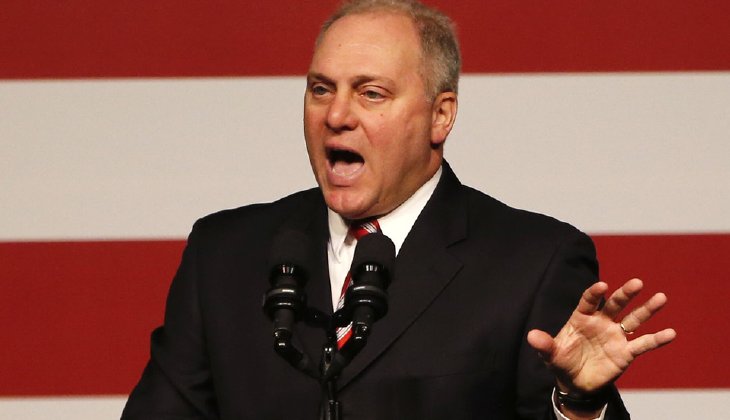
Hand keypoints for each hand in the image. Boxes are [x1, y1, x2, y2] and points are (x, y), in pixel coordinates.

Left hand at [527, 278, 675, 393]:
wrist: (575, 382)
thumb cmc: (561, 361)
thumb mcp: (550, 355)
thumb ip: (544, 345)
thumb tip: (531, 336)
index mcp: (582, 318)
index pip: (589, 301)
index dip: (594, 293)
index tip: (602, 285)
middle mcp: (602, 322)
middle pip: (615, 304)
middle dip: (625, 293)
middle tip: (637, 282)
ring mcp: (615, 335)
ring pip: (633, 319)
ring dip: (647, 309)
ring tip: (661, 298)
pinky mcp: (626, 352)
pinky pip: (643, 344)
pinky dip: (656, 339)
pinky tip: (671, 333)